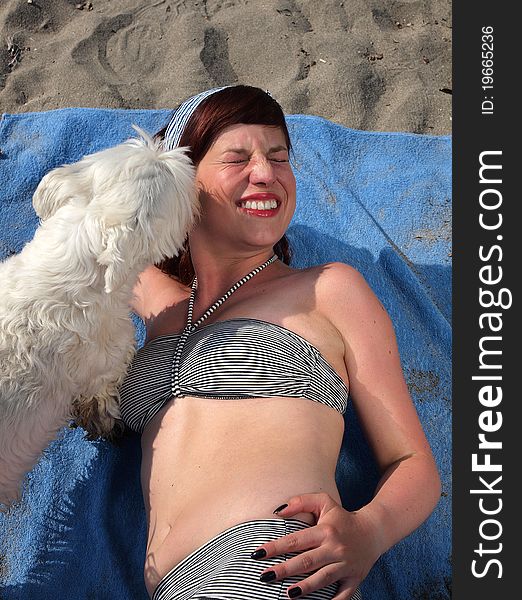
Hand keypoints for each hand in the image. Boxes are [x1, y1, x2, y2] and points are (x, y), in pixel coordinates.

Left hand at [250, 492, 382, 598]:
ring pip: (322, 579)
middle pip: (306, 561)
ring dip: (305, 588)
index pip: (296, 540)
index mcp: (325, 531)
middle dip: (284, 570)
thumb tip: (278, 511)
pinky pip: (343, 595)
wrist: (373, 531)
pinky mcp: (354, 579)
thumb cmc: (342, 518)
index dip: (276, 547)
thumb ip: (301, 501)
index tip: (258, 553)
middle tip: (264, 576)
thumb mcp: (324, 502)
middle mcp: (335, 548)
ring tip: (287, 594)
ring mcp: (345, 565)